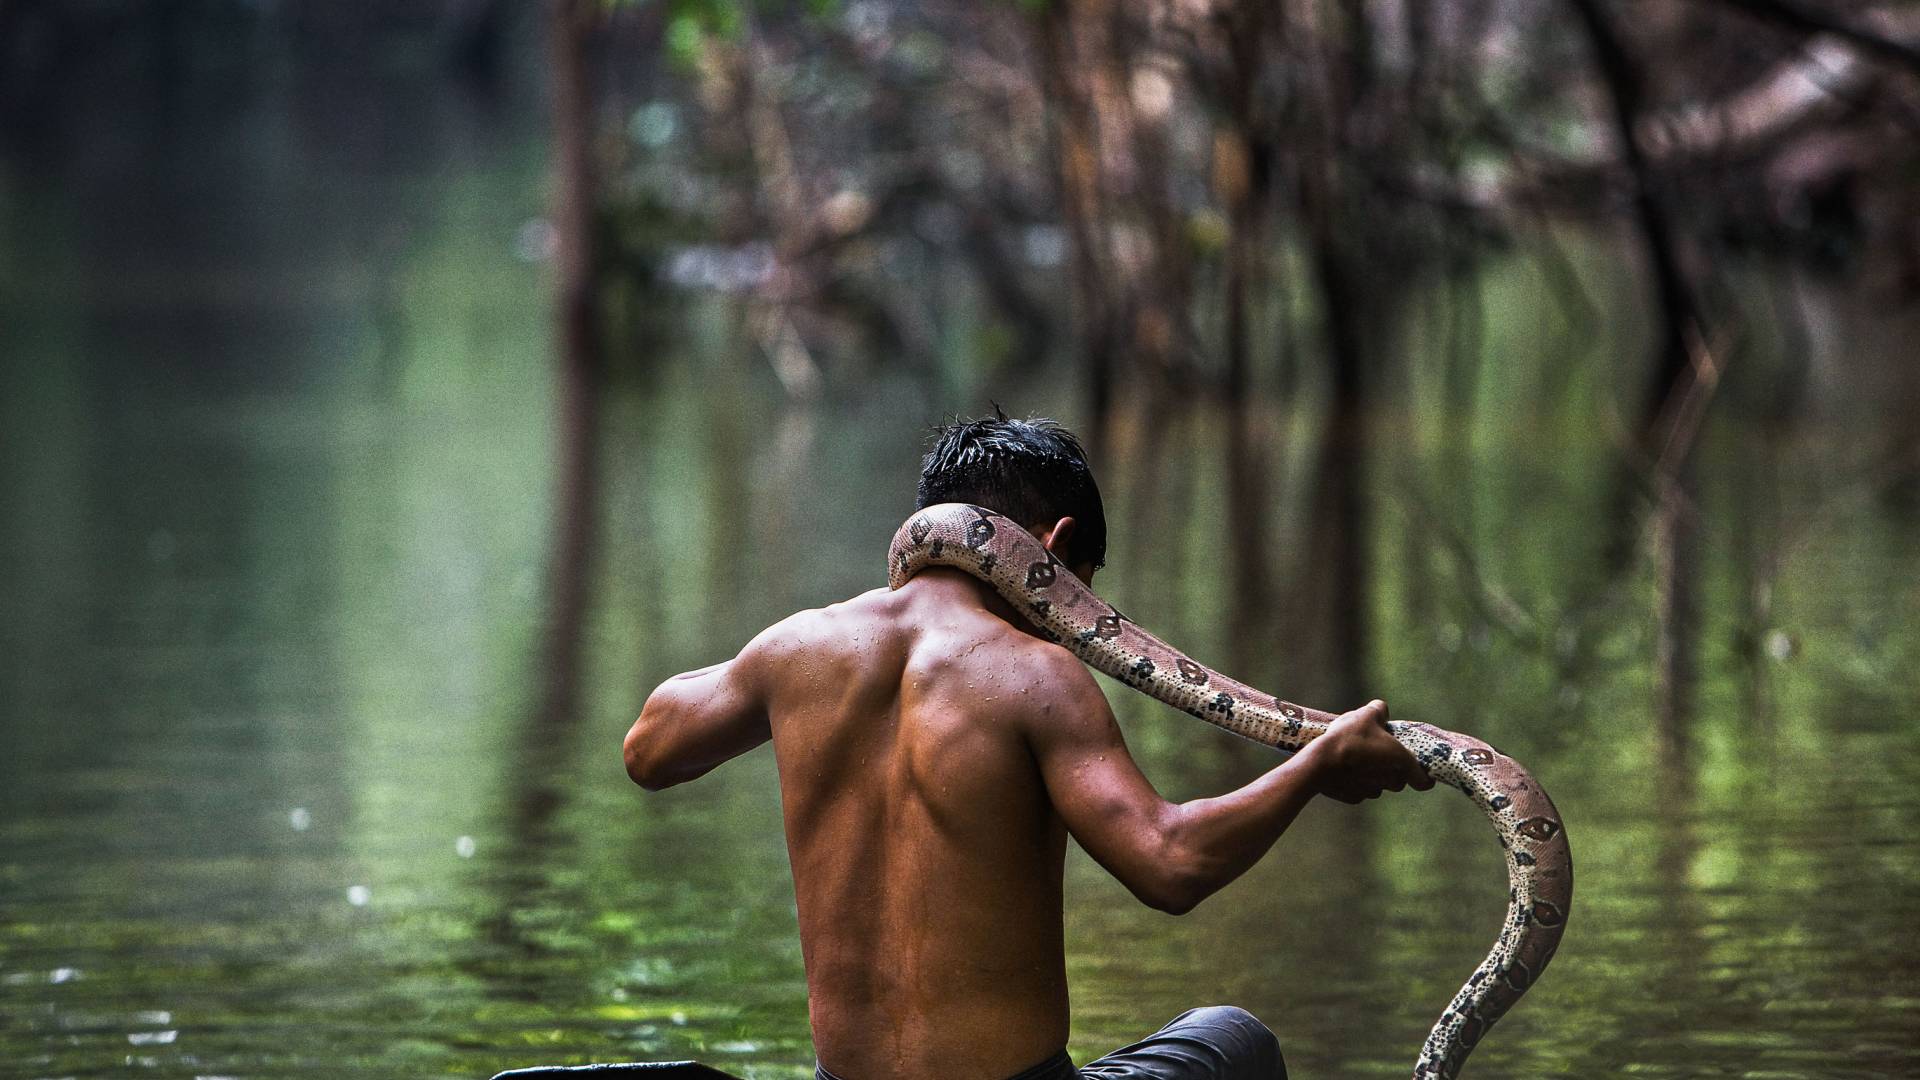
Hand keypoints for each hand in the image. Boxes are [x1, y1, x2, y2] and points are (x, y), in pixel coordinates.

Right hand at [1303, 700, 1434, 803]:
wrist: (1319, 763)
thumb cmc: (1348, 738)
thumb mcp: (1365, 715)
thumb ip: (1379, 710)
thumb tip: (1382, 710)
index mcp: (1401, 760)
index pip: (1423, 780)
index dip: (1424, 777)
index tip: (1422, 774)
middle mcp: (1391, 780)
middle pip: (1399, 780)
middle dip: (1393, 769)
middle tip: (1379, 753)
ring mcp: (1372, 791)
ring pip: (1379, 785)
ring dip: (1374, 775)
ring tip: (1358, 759)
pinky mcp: (1354, 797)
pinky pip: (1361, 790)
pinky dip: (1356, 782)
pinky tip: (1344, 769)